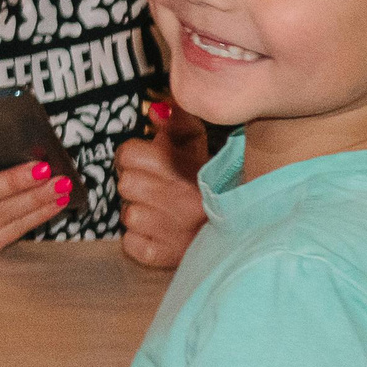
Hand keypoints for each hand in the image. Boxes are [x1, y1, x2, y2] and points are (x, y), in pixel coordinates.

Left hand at [114, 98, 209, 268]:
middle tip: (154, 188)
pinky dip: (140, 240)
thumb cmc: (212, 185)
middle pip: (125, 184)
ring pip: (127, 215)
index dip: (133, 156)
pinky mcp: (162, 256)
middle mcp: (176, 199)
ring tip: (162, 212)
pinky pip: (130, 243)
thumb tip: (155, 110)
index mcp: (183, 167)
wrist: (241, 231)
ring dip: (140, 213)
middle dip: (137, 184)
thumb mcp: (199, 148)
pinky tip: (160, 233)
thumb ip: (177, 124)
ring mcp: (170, 231)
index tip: (145, 161)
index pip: (127, 155)